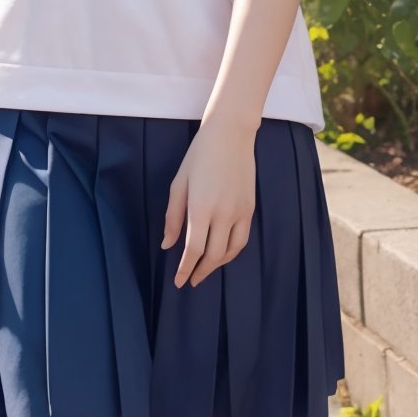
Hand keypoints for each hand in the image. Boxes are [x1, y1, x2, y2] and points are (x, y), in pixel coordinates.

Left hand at [161, 116, 257, 288]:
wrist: (230, 135)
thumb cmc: (199, 156)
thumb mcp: (178, 185)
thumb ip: (173, 218)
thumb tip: (167, 245)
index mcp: (201, 208)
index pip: (193, 249)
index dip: (185, 269)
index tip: (178, 282)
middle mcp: (223, 213)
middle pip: (213, 255)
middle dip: (201, 272)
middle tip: (191, 280)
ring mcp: (240, 211)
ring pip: (231, 251)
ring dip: (218, 265)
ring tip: (205, 271)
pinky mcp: (250, 207)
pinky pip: (242, 238)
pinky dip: (232, 251)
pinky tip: (222, 254)